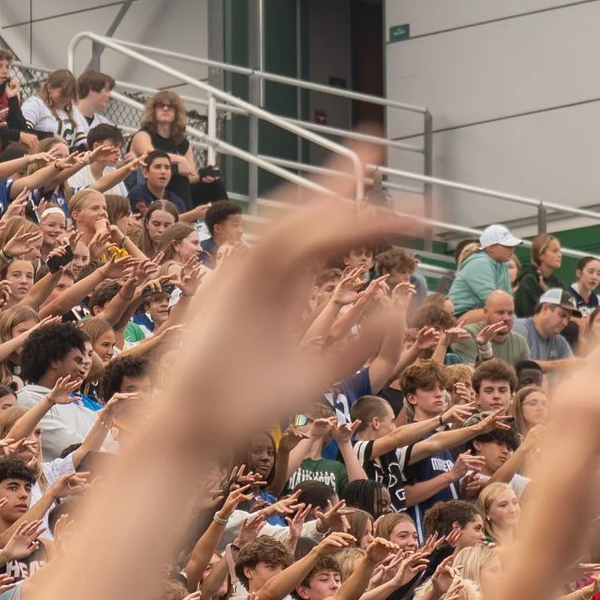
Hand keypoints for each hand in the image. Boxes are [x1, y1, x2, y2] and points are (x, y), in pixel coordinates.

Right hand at [142, 177, 421, 456]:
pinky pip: (272, 246)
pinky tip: (341, 219)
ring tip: (376, 193)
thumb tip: (396, 310)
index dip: (359, 212)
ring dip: (332, 203)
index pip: (326, 237)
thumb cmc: (244, 409)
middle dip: (348, 190)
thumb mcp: (317, 374)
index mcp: (283, 289)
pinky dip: (304, 228)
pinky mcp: (230, 285)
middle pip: (310, 218)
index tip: (402, 201)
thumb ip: (355, 345)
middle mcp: (265, 273)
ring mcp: (245, 275)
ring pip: (293, 224)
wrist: (197, 430)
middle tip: (394, 169)